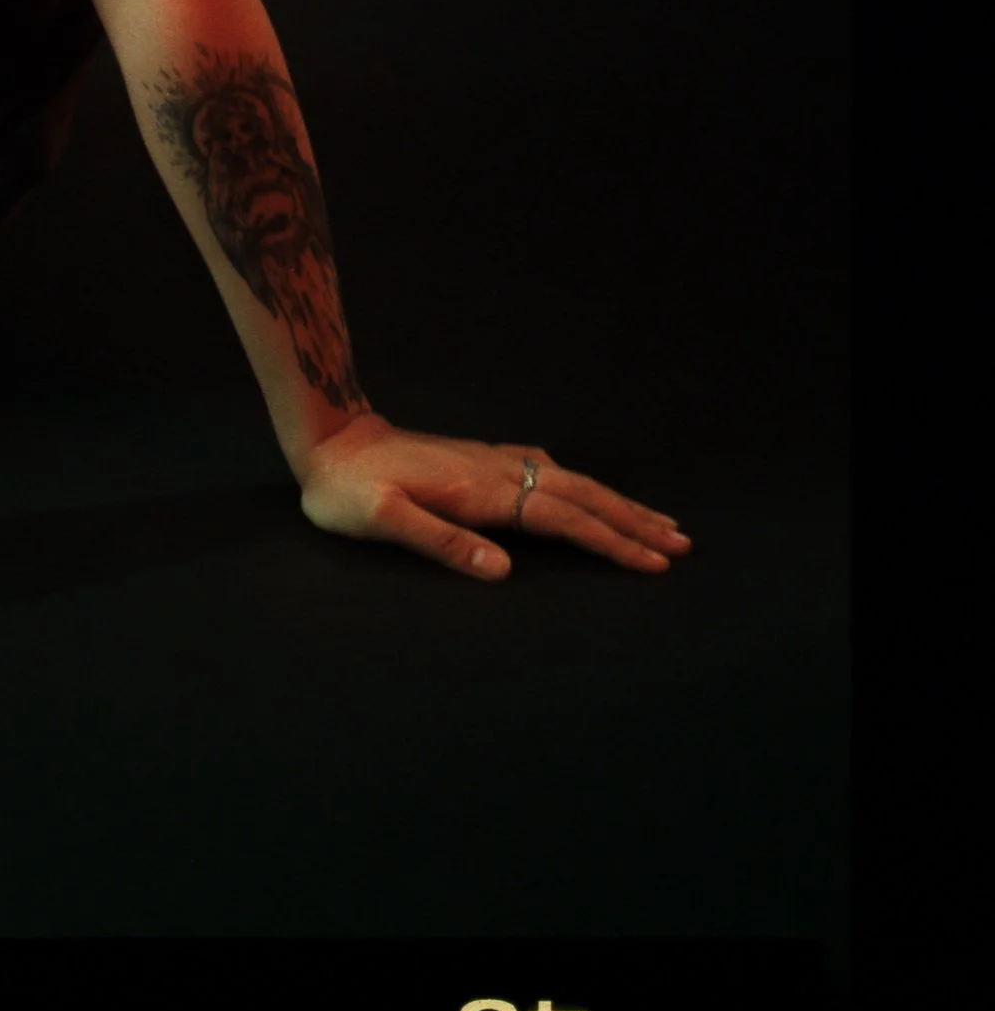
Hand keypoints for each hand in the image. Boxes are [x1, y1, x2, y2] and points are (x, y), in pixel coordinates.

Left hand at [295, 412, 690, 581]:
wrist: (328, 440)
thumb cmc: (347, 490)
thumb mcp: (381, 521)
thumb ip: (441, 543)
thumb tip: (504, 570)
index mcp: (480, 492)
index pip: (561, 519)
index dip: (610, 541)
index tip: (655, 562)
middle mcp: (494, 471)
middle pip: (579, 496)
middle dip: (631, 521)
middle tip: (682, 544)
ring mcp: (489, 462)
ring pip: (568, 481)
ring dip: (615, 502)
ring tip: (657, 521)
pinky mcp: (479, 460)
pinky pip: (547, 472)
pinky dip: (581, 486)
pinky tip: (588, 492)